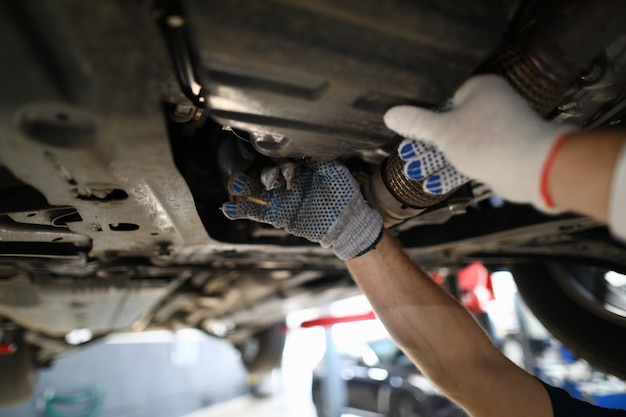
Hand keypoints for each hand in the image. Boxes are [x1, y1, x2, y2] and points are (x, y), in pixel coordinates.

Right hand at [221, 160, 382, 259]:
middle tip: (250, 171)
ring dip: (244, 188)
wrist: (348, 222)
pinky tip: (228, 210)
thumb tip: (305, 147)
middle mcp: (286, 182)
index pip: (282, 159)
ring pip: (258, 192)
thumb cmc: (344, 194)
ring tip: (233, 185)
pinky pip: (257, 213)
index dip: (277, 160)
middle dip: (258, 173)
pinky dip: (242, 212)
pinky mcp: (278, 216)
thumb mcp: (335, 171)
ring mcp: (281, 199)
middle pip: (266, 173)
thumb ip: (320, 159)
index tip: (277, 162)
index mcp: (299, 168)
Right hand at [384, 75, 576, 210]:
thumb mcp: (443, 131)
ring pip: (460, 142)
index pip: (445, 97)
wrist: (532, 168)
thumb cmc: (488, 140)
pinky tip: (432, 183)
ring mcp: (498, 129)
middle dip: (427, 141)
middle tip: (404, 153)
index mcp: (480, 88)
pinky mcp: (502, 151)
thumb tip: (390, 114)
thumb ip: (417, 123)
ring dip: (437, 158)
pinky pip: (472, 157)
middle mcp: (492, 104)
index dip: (425, 114)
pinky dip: (453, 168)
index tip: (407, 129)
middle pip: (451, 121)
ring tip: (411, 170)